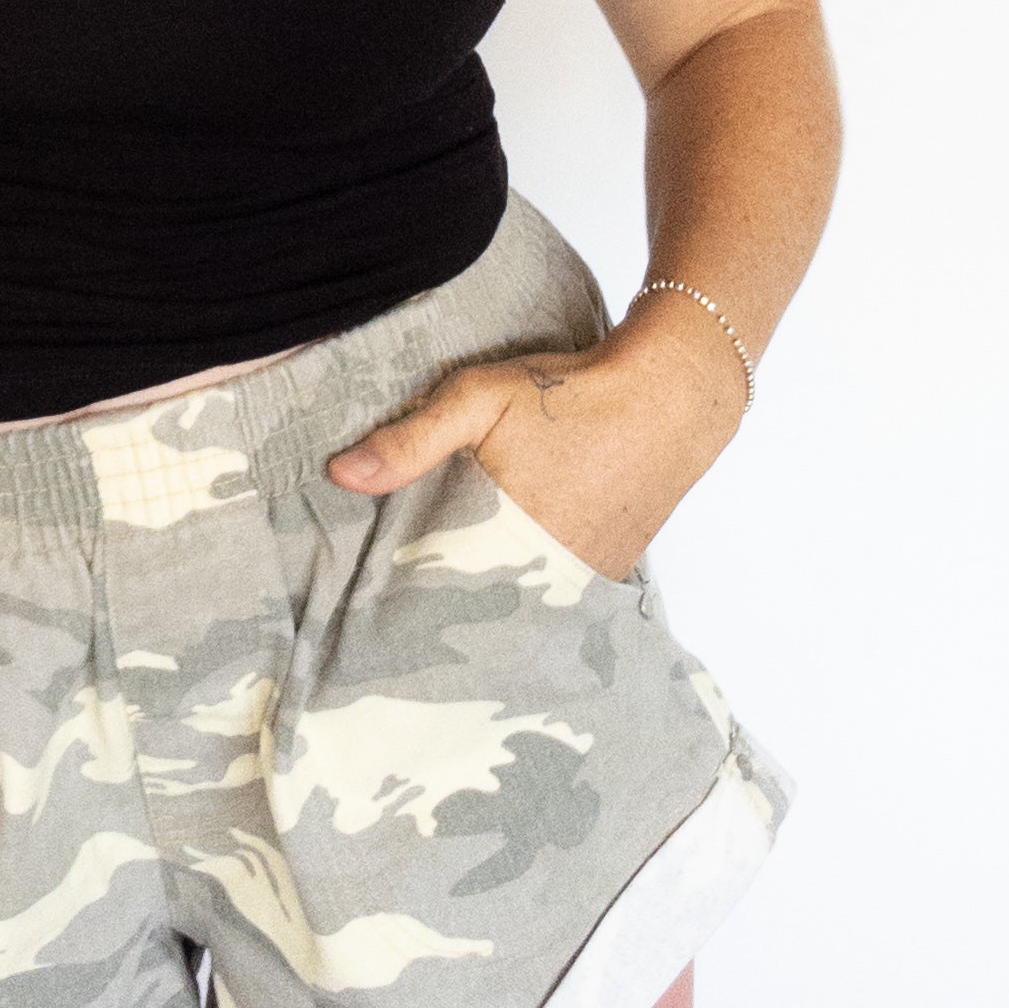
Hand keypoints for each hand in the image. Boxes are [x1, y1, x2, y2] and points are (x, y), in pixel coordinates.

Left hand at [324, 323, 737, 583]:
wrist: (669, 398)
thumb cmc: (570, 395)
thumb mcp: (480, 399)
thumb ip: (411, 439)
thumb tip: (339, 474)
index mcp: (505, 542)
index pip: (438, 597)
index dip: (404, 601)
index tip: (368, 609)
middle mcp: (547, 576)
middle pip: (476, 610)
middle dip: (440, 608)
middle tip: (397, 612)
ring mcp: (583, 581)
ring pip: (515, 607)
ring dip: (484, 600)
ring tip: (443, 596)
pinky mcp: (606, 574)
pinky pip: (552, 596)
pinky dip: (525, 589)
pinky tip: (500, 571)